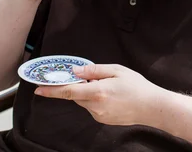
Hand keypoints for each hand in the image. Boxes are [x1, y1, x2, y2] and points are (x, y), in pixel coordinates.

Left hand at [34, 64, 163, 126]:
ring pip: (84, 101)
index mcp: (97, 92)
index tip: (38, 89)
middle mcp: (95, 106)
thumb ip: (94, 70)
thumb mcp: (116, 70)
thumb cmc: (137, 86)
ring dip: (89, 92)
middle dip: (79, 85)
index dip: (52, 90)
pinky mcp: (103, 120)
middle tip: (92, 77)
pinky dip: (96, 99)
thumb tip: (76, 70)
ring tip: (109, 86)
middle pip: (76, 95)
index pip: (68, 91)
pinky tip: (112, 95)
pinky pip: (92, 107)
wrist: (152, 107)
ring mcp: (99, 115)